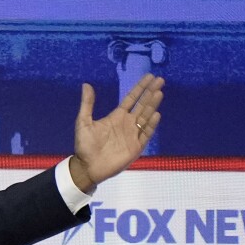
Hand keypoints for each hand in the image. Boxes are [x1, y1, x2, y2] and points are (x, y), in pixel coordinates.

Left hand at [68, 74, 163, 192]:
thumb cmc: (85, 145)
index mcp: (117, 117)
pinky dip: (151, 125)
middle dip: (151, 92)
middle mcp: (127, 124)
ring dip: (152, 105)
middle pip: (142, 105)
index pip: (132, 99)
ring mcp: (133, 135)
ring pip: (146, 117)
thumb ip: (87, 104)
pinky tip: (156, 114)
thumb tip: (86, 84)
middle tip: (160, 80)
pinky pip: (146, 134)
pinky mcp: (136, 147)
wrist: (87, 167)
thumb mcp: (83, 122)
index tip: (150, 77)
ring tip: (159, 92)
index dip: (140, 88)